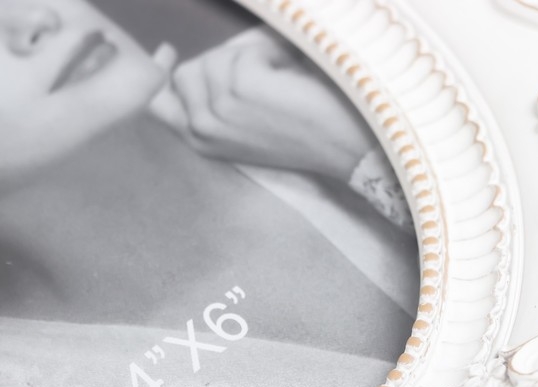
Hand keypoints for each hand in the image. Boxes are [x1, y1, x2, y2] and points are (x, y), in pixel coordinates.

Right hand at [149, 27, 375, 180]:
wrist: (342, 143)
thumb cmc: (301, 128)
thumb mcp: (244, 120)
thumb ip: (211, 97)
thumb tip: (175, 57)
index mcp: (202, 142)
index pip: (155, 104)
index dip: (157, 75)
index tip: (166, 52)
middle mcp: (203, 132)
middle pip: (185, 72)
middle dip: (220, 66)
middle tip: (261, 83)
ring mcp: (218, 112)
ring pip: (215, 58)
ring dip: (249, 60)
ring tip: (278, 85)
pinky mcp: (239, 90)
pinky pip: (242, 51)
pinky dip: (268, 53)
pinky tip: (288, 79)